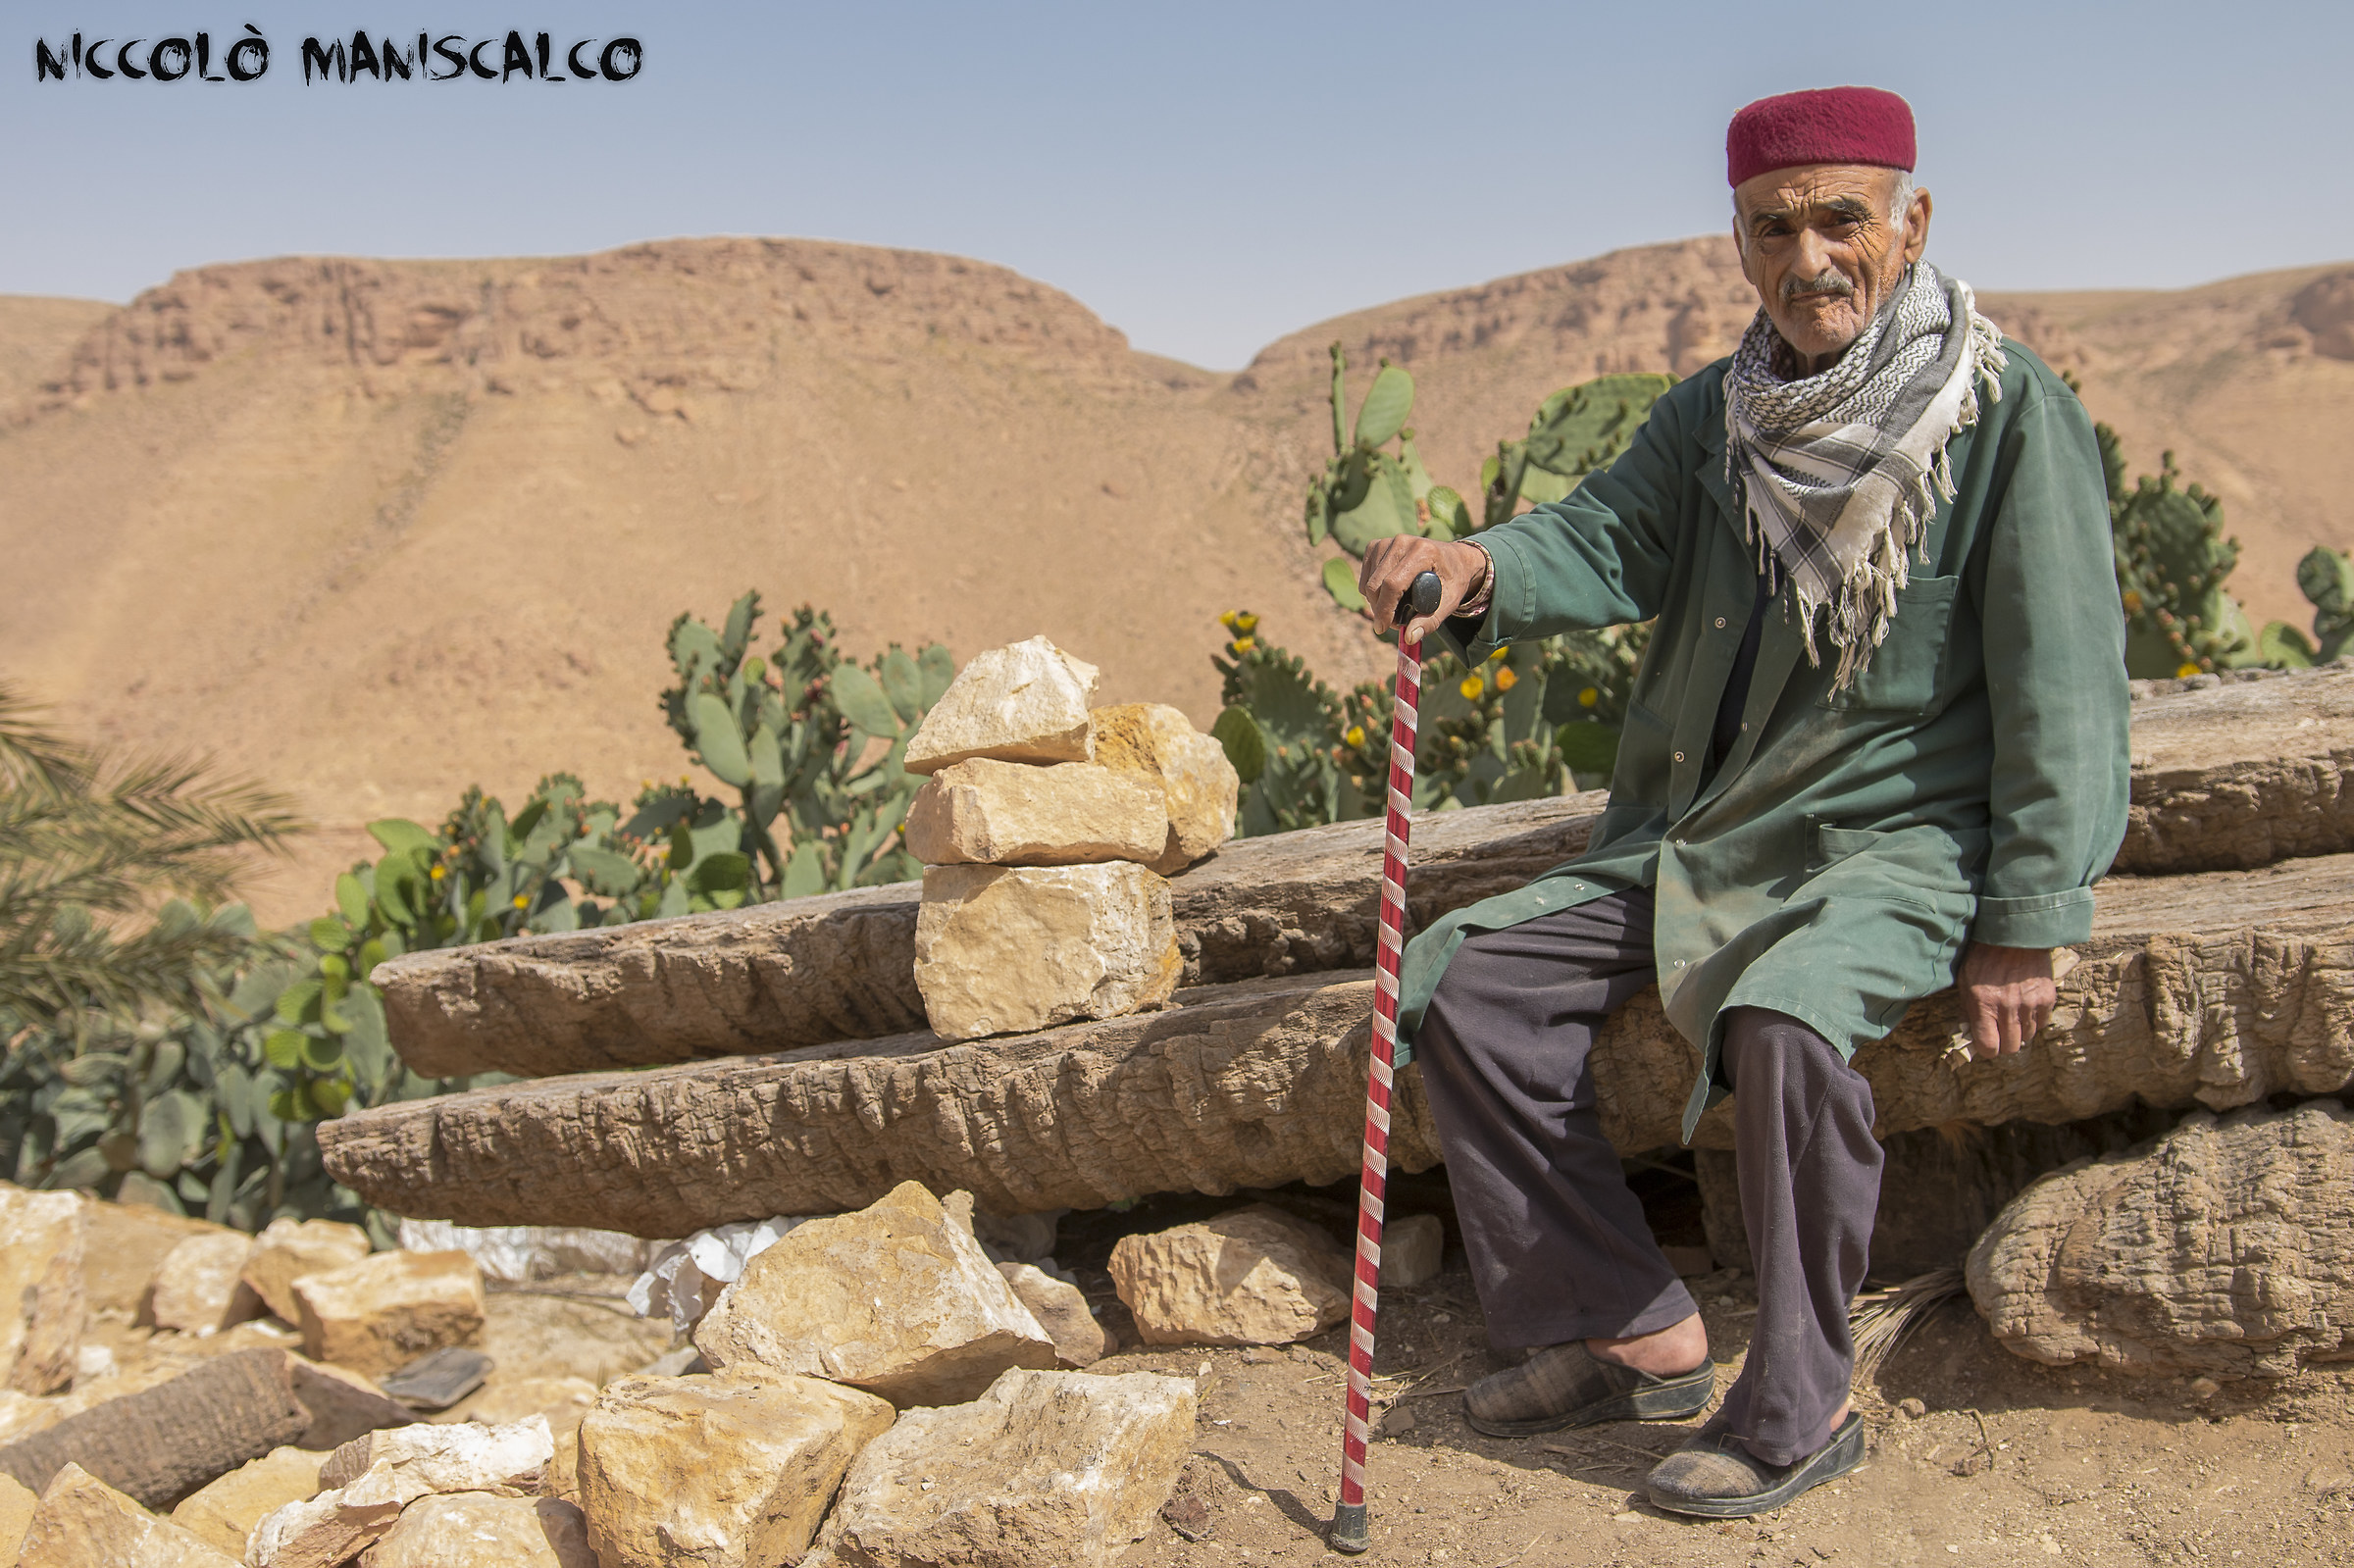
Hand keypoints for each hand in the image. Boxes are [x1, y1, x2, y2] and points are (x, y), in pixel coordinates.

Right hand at [1358, 537, 1488, 643]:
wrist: (1454, 558)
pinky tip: (1387, 594)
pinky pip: (1365, 576)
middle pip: (1376, 584)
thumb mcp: (1449, 602)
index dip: (1385, 609)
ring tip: (1395, 609)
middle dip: (1380, 610)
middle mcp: (1403, 542)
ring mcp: (1388, 541)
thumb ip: (1430, 621)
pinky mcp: (1377, 545)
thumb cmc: (1453, 580)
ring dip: (1376, 602)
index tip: (1383, 627)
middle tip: (1394, 623)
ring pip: (1368, 582)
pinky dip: (1371, 591)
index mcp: (1423, 552)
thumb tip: (1409, 638)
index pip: (1393, 583)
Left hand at [1959, 943, 2056, 1058]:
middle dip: (2004, 1043)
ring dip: (2019, 1030)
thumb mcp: (1966, 981)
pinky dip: (2034, 1019)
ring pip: (2027, 1036)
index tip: (1987, 1043)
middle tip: (2000, 1032)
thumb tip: (1971, 1034)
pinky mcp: (2047, 997)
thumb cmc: (1984, 956)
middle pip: (2010, 1047)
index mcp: (1983, 1003)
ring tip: (2013, 1016)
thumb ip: (1968, 1009)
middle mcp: (2008, 1006)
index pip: (1989, 1046)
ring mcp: (2030, 1003)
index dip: (1987, 1049)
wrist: (2014, 933)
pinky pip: (2042, 1022)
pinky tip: (2026, 1007)